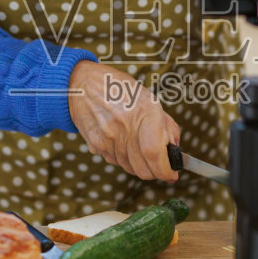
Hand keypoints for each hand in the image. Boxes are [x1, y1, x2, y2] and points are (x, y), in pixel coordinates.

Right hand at [67, 61, 179, 181]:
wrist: (83, 85)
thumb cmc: (119, 89)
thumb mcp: (149, 99)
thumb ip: (166, 126)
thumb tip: (174, 150)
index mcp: (145, 111)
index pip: (155, 153)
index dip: (165, 170)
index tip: (171, 174)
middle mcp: (125, 126)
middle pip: (143, 169)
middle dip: (155, 172)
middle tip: (159, 165)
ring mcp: (108, 137)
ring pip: (129, 168)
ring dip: (138, 164)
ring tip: (137, 145)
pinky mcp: (96, 145)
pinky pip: (115, 161)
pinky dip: (123, 158)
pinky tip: (122, 141)